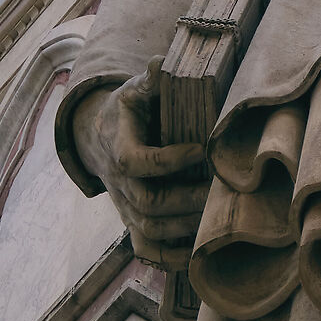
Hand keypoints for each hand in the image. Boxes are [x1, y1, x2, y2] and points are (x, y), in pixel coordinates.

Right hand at [73, 67, 211, 269]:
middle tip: (221, 189)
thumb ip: (152, 79)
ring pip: (150, 230)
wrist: (99, 138)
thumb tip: (163, 62)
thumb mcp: (135, 89)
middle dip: (187, 199)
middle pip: (147, 203)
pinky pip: (146, 250)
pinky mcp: (132, 223)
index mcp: (118, 146)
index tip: (203, 150)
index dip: (169, 160)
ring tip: (218, 216)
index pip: (136, 161)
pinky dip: (171, 258)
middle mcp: (118, 182)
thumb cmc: (129, 111)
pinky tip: (200, 253)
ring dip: (186, 227)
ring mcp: (124, 206)